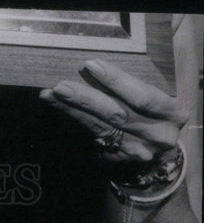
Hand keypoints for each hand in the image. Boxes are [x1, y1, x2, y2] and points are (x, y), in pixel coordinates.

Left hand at [40, 60, 187, 170]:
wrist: (160, 158)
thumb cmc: (157, 117)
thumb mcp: (160, 102)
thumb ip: (138, 87)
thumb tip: (106, 62)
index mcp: (171, 115)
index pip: (143, 97)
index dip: (117, 81)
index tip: (91, 65)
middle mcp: (155, 136)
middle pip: (116, 114)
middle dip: (86, 99)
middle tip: (60, 86)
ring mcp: (134, 151)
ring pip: (99, 128)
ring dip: (72, 111)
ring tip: (51, 96)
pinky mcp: (115, 160)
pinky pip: (90, 137)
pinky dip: (74, 121)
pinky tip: (58, 109)